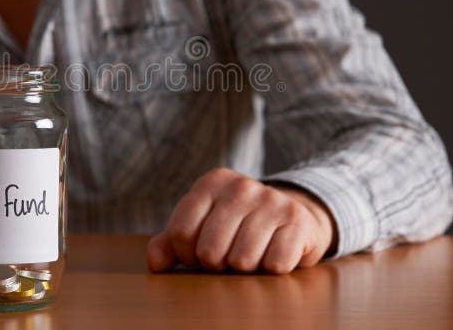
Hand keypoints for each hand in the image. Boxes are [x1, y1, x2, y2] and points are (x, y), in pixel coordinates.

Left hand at [147, 168, 336, 273]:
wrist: (292, 220)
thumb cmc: (236, 229)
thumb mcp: (200, 228)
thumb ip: (170, 243)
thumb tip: (155, 263)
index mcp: (211, 182)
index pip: (181, 232)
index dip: (187, 255)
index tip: (199, 253)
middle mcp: (241, 185)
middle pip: (210, 251)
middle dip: (217, 265)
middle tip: (229, 256)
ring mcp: (271, 200)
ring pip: (242, 261)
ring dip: (245, 270)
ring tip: (252, 254)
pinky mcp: (297, 220)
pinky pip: (274, 265)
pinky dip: (271, 270)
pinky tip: (273, 253)